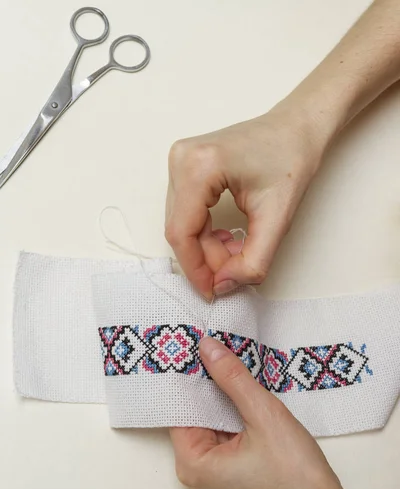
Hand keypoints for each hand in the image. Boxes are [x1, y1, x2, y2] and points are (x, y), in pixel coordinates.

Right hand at [165, 103, 324, 298]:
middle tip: (234, 270)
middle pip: (180, 229)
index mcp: (198, 167)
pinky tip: (227, 236)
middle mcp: (180, 160)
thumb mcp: (277, 219)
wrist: (296, 128)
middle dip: (205, 258)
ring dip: (207, 247)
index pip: (182, 233)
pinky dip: (205, 232)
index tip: (213, 291)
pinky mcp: (185, 166)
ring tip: (237, 250)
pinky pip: (186, 212)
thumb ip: (253, 261)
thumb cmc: (291, 160)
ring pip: (182, 223)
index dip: (195, 269)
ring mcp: (179, 161)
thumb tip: (223, 285)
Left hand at [170, 337, 399, 488]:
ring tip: (226, 355)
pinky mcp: (232, 468)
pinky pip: (224, 429)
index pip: (178, 407)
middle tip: (211, 340)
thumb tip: (206, 346)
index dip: (186, 374)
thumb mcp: (263, 415)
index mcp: (191, 461)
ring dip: (221, 393)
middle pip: (193, 412)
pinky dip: (233, 409)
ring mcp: (214, 469)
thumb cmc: (295, 472)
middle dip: (205, 381)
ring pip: (211, 419)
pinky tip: (241, 385)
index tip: (189, 342)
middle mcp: (195, 468)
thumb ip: (233, 378)